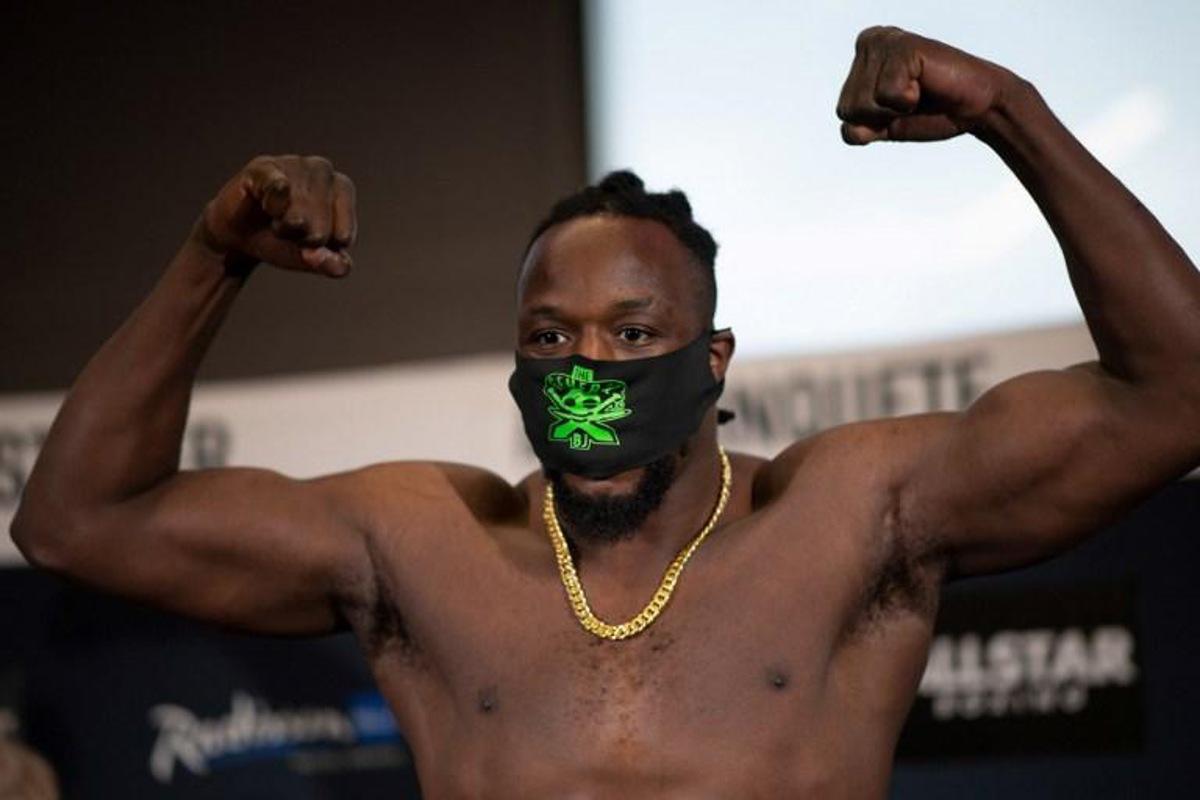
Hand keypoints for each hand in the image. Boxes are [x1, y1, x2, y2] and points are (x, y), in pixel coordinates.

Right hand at [193, 154, 355, 276]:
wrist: (239, 236)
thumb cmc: (281, 241)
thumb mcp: (308, 259)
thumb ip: (330, 264)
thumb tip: (340, 266)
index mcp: (343, 189)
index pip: (343, 235)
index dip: (320, 249)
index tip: (307, 239)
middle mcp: (323, 170)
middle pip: (322, 228)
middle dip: (300, 239)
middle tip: (285, 229)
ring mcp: (294, 163)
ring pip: (300, 214)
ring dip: (283, 227)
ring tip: (274, 218)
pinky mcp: (265, 166)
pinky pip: (278, 190)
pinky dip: (272, 207)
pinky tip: (266, 205)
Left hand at [835, 26, 1019, 144]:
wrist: (976, 108)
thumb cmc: (931, 113)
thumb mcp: (884, 126)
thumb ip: (860, 129)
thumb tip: (850, 130)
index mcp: (859, 59)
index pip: (843, 113)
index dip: (875, 122)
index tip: (901, 107)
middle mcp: (868, 42)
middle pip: (848, 108)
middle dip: (882, 116)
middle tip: (912, 100)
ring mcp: (884, 40)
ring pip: (863, 104)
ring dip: (896, 109)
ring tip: (918, 90)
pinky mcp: (902, 46)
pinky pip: (886, 95)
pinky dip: (907, 101)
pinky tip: (924, 82)